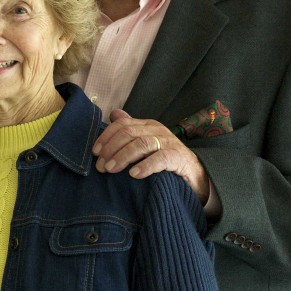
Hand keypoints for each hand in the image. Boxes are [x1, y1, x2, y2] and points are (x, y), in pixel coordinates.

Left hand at [93, 109, 209, 203]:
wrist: (195, 175)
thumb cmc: (165, 160)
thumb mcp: (146, 144)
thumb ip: (130, 130)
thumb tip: (113, 114)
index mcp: (147, 125)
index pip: (122, 124)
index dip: (106, 137)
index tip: (95, 152)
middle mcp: (157, 130)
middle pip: (128, 133)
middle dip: (111, 149)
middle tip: (100, 166)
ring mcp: (169, 142)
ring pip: (141, 144)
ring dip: (123, 157)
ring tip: (111, 169)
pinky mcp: (179, 157)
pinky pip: (160, 159)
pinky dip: (145, 166)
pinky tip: (134, 175)